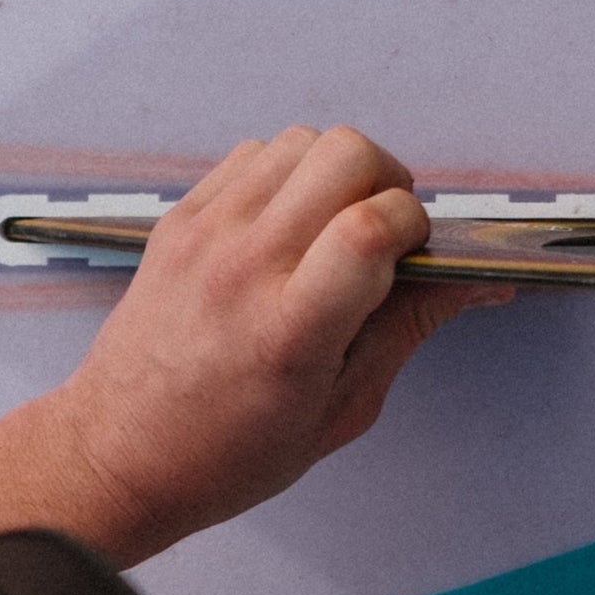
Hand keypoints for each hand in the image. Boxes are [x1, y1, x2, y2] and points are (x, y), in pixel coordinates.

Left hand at [0, 128, 505, 569]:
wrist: (117, 453)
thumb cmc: (229, 454)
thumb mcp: (342, 410)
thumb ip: (408, 329)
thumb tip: (478, 282)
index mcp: (291, 329)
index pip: (371, 225)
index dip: (413, 225)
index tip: (415, 254)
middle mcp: (243, 268)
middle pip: (342, 153)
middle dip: (386, 182)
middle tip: (383, 233)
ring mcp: (204, 235)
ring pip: (299, 140)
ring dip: (335, 172)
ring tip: (334, 228)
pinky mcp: (178, 221)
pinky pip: (251, 156)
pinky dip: (286, 175)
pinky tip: (287, 227)